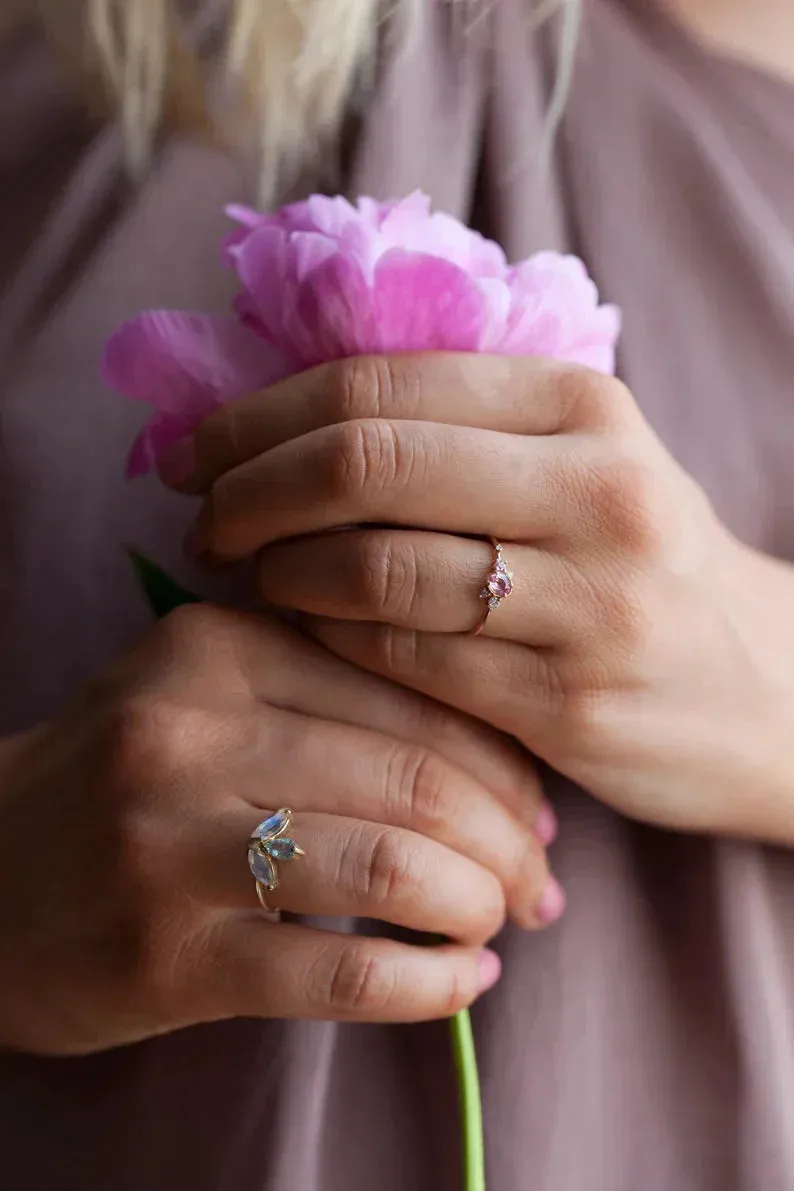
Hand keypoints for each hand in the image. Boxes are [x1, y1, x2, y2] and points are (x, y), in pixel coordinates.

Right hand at [0, 605, 558, 1055]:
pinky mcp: (163, 955)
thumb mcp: (210, 697)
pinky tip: (461, 983)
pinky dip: (431, 984)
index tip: (541, 812)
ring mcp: (170, 843)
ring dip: (479, 907)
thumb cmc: (127, 782)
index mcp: (220, 645)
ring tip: (499, 927)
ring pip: (394, 867)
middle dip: (511, 841)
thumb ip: (337, 700)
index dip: (506, 761)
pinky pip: (343, 973)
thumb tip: (509, 772)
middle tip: (540, 884)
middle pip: (417, 779)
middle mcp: (191, 729)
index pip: (415, 690)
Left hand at [167, 354, 793, 842]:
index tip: (196, 453)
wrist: (768, 690)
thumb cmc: (642, 567)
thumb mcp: (581, 466)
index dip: (258, 417)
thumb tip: (279, 420)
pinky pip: (403, 658)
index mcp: (582, 405)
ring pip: (375, 568)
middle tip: (204, 519)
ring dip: (279, 572)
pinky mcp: (569, 699)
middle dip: (250, 490)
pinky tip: (304, 630)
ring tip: (248, 575)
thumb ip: (458, 430)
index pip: (376, 385)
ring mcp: (589, 599)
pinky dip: (327, 638)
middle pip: (364, 464)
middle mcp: (594, 489)